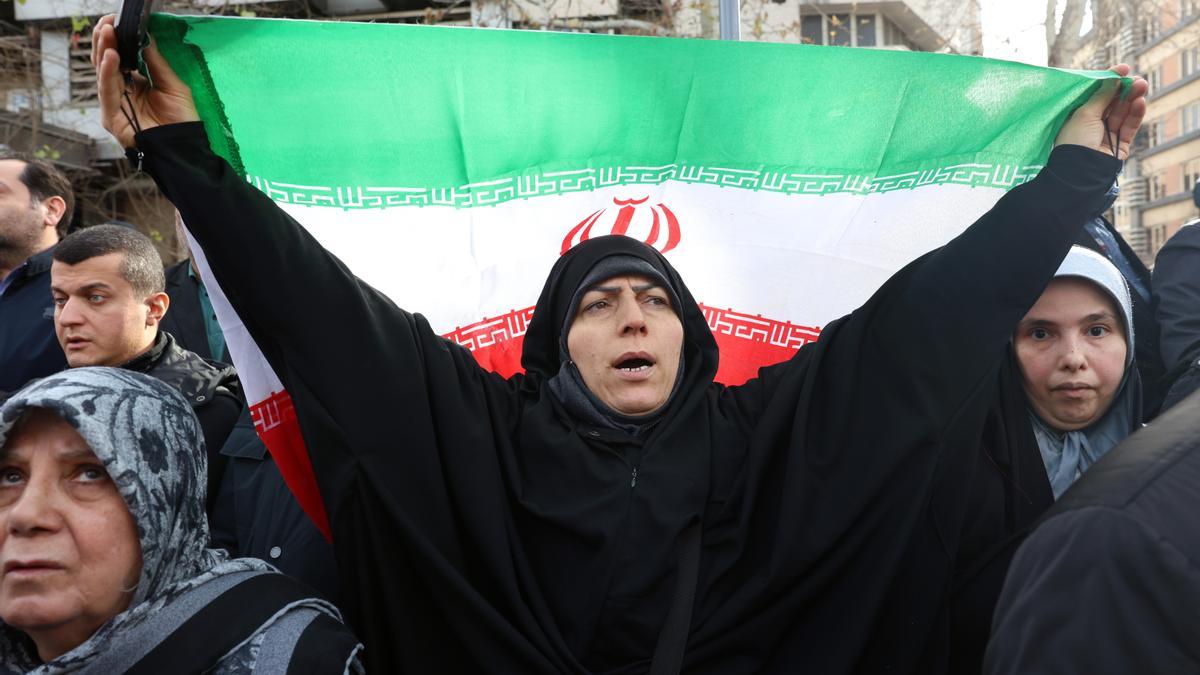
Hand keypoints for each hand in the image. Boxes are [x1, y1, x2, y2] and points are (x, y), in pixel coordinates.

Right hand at [92, 14, 199, 148]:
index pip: (119, 57)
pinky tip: (110, 56)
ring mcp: (114, 104)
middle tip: (108, 22)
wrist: (184, 148)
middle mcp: (121, 91)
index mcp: (135, 83)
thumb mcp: (172, 85)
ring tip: (108, 32)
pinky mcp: (111, 116)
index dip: (116, 39)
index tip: (116, 21)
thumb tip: (145, 37)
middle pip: (106, 62)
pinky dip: (107, 72)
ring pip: (102, 72)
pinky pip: (106, 91)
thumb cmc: (182, 120)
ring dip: (104, 50)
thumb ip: (156, 62)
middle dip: (105, 40)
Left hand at [1054, 63, 1147, 160]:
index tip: (1122, 68)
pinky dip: (1135, 113)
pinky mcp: (1119, 144)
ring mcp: (1106, 134)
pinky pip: (1129, 126)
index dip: (1109, 81)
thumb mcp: (1085, 113)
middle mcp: (1091, 124)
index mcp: (1078, 116)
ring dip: (1132, 98)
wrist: (1081, 171)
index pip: (1096, 94)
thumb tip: (1113, 79)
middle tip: (1136, 78)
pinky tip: (1140, 102)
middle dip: (1124, 89)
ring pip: (1122, 112)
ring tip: (1142, 85)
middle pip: (1111, 102)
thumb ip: (1101, 96)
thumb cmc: (1076, 140)